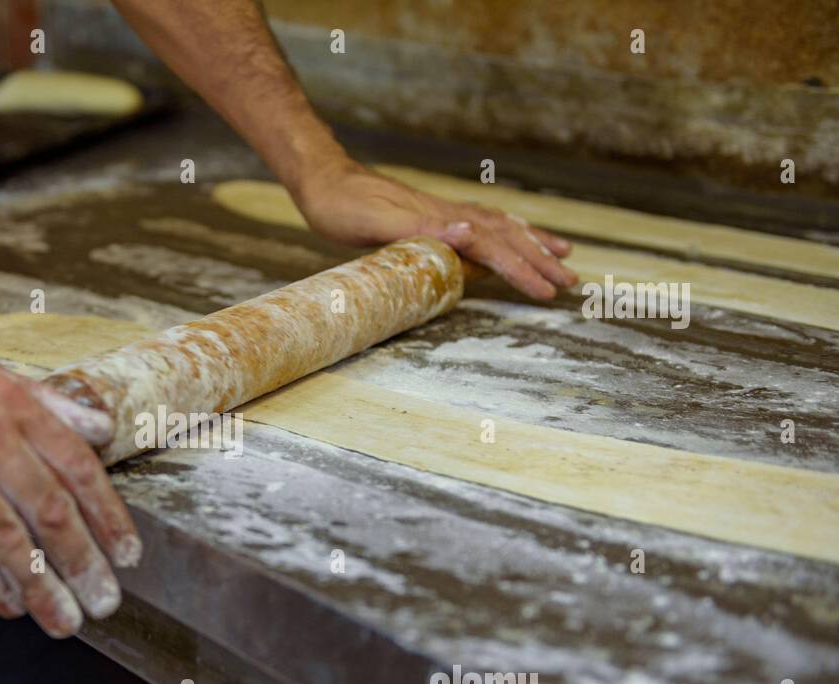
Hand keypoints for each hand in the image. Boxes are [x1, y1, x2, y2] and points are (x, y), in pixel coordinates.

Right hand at [0, 337, 141, 637]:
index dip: (108, 515)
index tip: (127, 553)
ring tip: (65, 619)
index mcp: (7, 401)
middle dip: (84, 563)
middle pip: (49, 509)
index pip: (75, 465)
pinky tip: (9, 605)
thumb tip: (101, 431)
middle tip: (104, 600)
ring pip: (7, 539)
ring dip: (42, 587)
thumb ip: (43, 401)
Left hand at [293, 159, 577, 299]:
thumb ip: (423, 229)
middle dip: (539, 260)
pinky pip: (480, 225)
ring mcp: (441, 212)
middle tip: (572, 281)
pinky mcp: (431, 214)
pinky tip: (510, 236)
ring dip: (531, 243)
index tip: (547, 292)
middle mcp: (448, 213)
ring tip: (562, 254)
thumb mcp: (376, 223)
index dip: (521, 269)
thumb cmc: (343, 207)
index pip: (492, 247)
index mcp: (439, 220)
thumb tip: (471, 233)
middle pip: (504, 236)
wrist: (322, 180)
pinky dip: (504, 233)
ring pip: (498, 227)